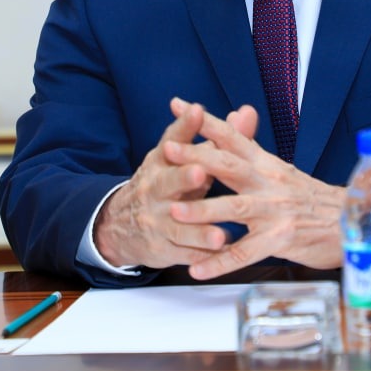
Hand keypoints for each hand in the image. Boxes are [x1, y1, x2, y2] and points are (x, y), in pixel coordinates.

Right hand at [93, 98, 227, 267]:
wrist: (122, 225)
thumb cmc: (164, 183)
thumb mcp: (183, 159)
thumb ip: (217, 137)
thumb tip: (247, 112)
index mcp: (161, 162)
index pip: (172, 140)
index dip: (185, 126)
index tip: (198, 112)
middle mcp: (155, 189)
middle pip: (168, 182)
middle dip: (184, 178)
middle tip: (201, 173)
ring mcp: (157, 220)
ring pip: (178, 226)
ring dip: (199, 231)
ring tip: (220, 235)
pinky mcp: (162, 248)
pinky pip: (185, 254)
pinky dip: (202, 257)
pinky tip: (220, 258)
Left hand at [166, 104, 345, 279]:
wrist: (352, 222)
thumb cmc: (312, 199)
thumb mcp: (282, 170)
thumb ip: (254, 148)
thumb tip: (238, 113)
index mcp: (266, 164)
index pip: (233, 136)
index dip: (206, 120)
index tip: (178, 105)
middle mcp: (269, 182)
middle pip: (229, 165)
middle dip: (196, 156)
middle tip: (166, 149)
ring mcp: (275, 211)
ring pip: (235, 208)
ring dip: (203, 210)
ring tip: (174, 211)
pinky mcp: (281, 240)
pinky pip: (245, 253)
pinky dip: (219, 262)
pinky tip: (196, 269)